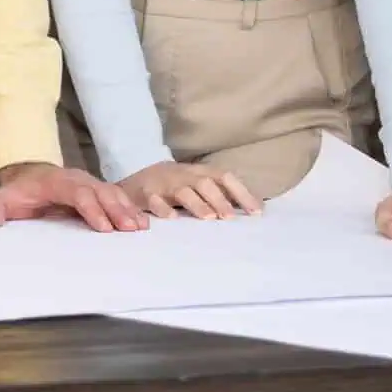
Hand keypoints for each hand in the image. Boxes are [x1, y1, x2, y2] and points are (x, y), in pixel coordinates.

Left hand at [0, 163, 148, 232]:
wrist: (30, 175)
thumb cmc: (20, 191)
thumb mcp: (4, 198)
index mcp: (57, 182)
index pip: (78, 193)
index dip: (91, 208)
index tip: (102, 227)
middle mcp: (79, 180)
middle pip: (101, 192)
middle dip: (116, 210)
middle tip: (130, 229)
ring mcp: (91, 185)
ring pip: (113, 194)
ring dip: (127, 210)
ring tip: (140, 228)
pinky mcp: (98, 193)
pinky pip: (118, 199)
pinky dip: (131, 209)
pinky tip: (143, 224)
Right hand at [119, 160, 262, 219]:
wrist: (135, 182)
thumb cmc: (173, 187)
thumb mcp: (196, 185)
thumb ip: (220, 194)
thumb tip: (252, 208)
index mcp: (199, 172)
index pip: (224, 177)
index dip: (242, 193)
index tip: (257, 213)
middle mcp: (183, 175)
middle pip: (204, 182)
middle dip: (219, 199)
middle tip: (230, 218)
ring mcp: (163, 183)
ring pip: (182, 190)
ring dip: (197, 204)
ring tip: (209, 218)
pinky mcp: (145, 194)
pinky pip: (154, 200)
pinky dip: (163, 208)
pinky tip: (172, 218)